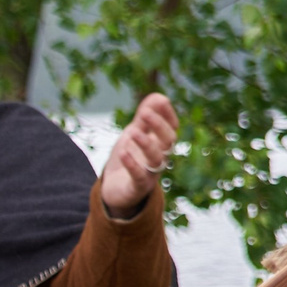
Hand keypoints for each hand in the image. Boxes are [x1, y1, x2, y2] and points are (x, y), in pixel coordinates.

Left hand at [100, 93, 177, 217]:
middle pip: (168, 141)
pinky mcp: (138, 187)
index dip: (168, 114)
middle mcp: (159, 157)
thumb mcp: (134, 134)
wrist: (115, 190)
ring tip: (132, 132)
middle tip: (144, 112)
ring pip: (156, 159)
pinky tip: (124, 152)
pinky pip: (139, 176)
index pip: (171, 127)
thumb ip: (144, 118)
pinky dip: (132, 164)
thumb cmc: (128, 159)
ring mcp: (150, 173)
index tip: (161, 101)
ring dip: (146, 144)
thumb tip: (158, 96)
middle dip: (158, 126)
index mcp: (160, 143)